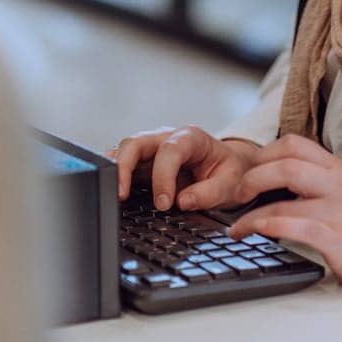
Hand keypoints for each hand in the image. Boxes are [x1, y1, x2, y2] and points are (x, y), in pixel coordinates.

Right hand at [106, 126, 260, 210]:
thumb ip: (210, 192)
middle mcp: (167, 137)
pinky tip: (111, 190)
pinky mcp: (143, 163)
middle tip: (122, 196)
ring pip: (124, 150)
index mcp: (191, 137)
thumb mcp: (231, 182)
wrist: (227, 167)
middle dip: (124, 166)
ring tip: (113, 195)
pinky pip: (122, 162)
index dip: (163, 177)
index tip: (164, 204)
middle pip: (136, 142)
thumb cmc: (228, 172)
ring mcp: (152, 148)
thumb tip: (183, 201)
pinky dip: (114, 174)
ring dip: (115, 170)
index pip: (169, 150)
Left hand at [227, 134, 341, 290]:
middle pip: (284, 166)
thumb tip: (271, 180)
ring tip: (237, 227)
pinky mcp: (339, 240)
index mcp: (338, 168)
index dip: (263, 153)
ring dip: (251, 214)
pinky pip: (295, 228)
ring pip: (283, 201)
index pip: (294, 144)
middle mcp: (339, 184)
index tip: (247, 170)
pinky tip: (256, 234)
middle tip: (237, 196)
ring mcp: (340, 211)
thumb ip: (317, 182)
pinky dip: (268, 228)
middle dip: (251, 179)